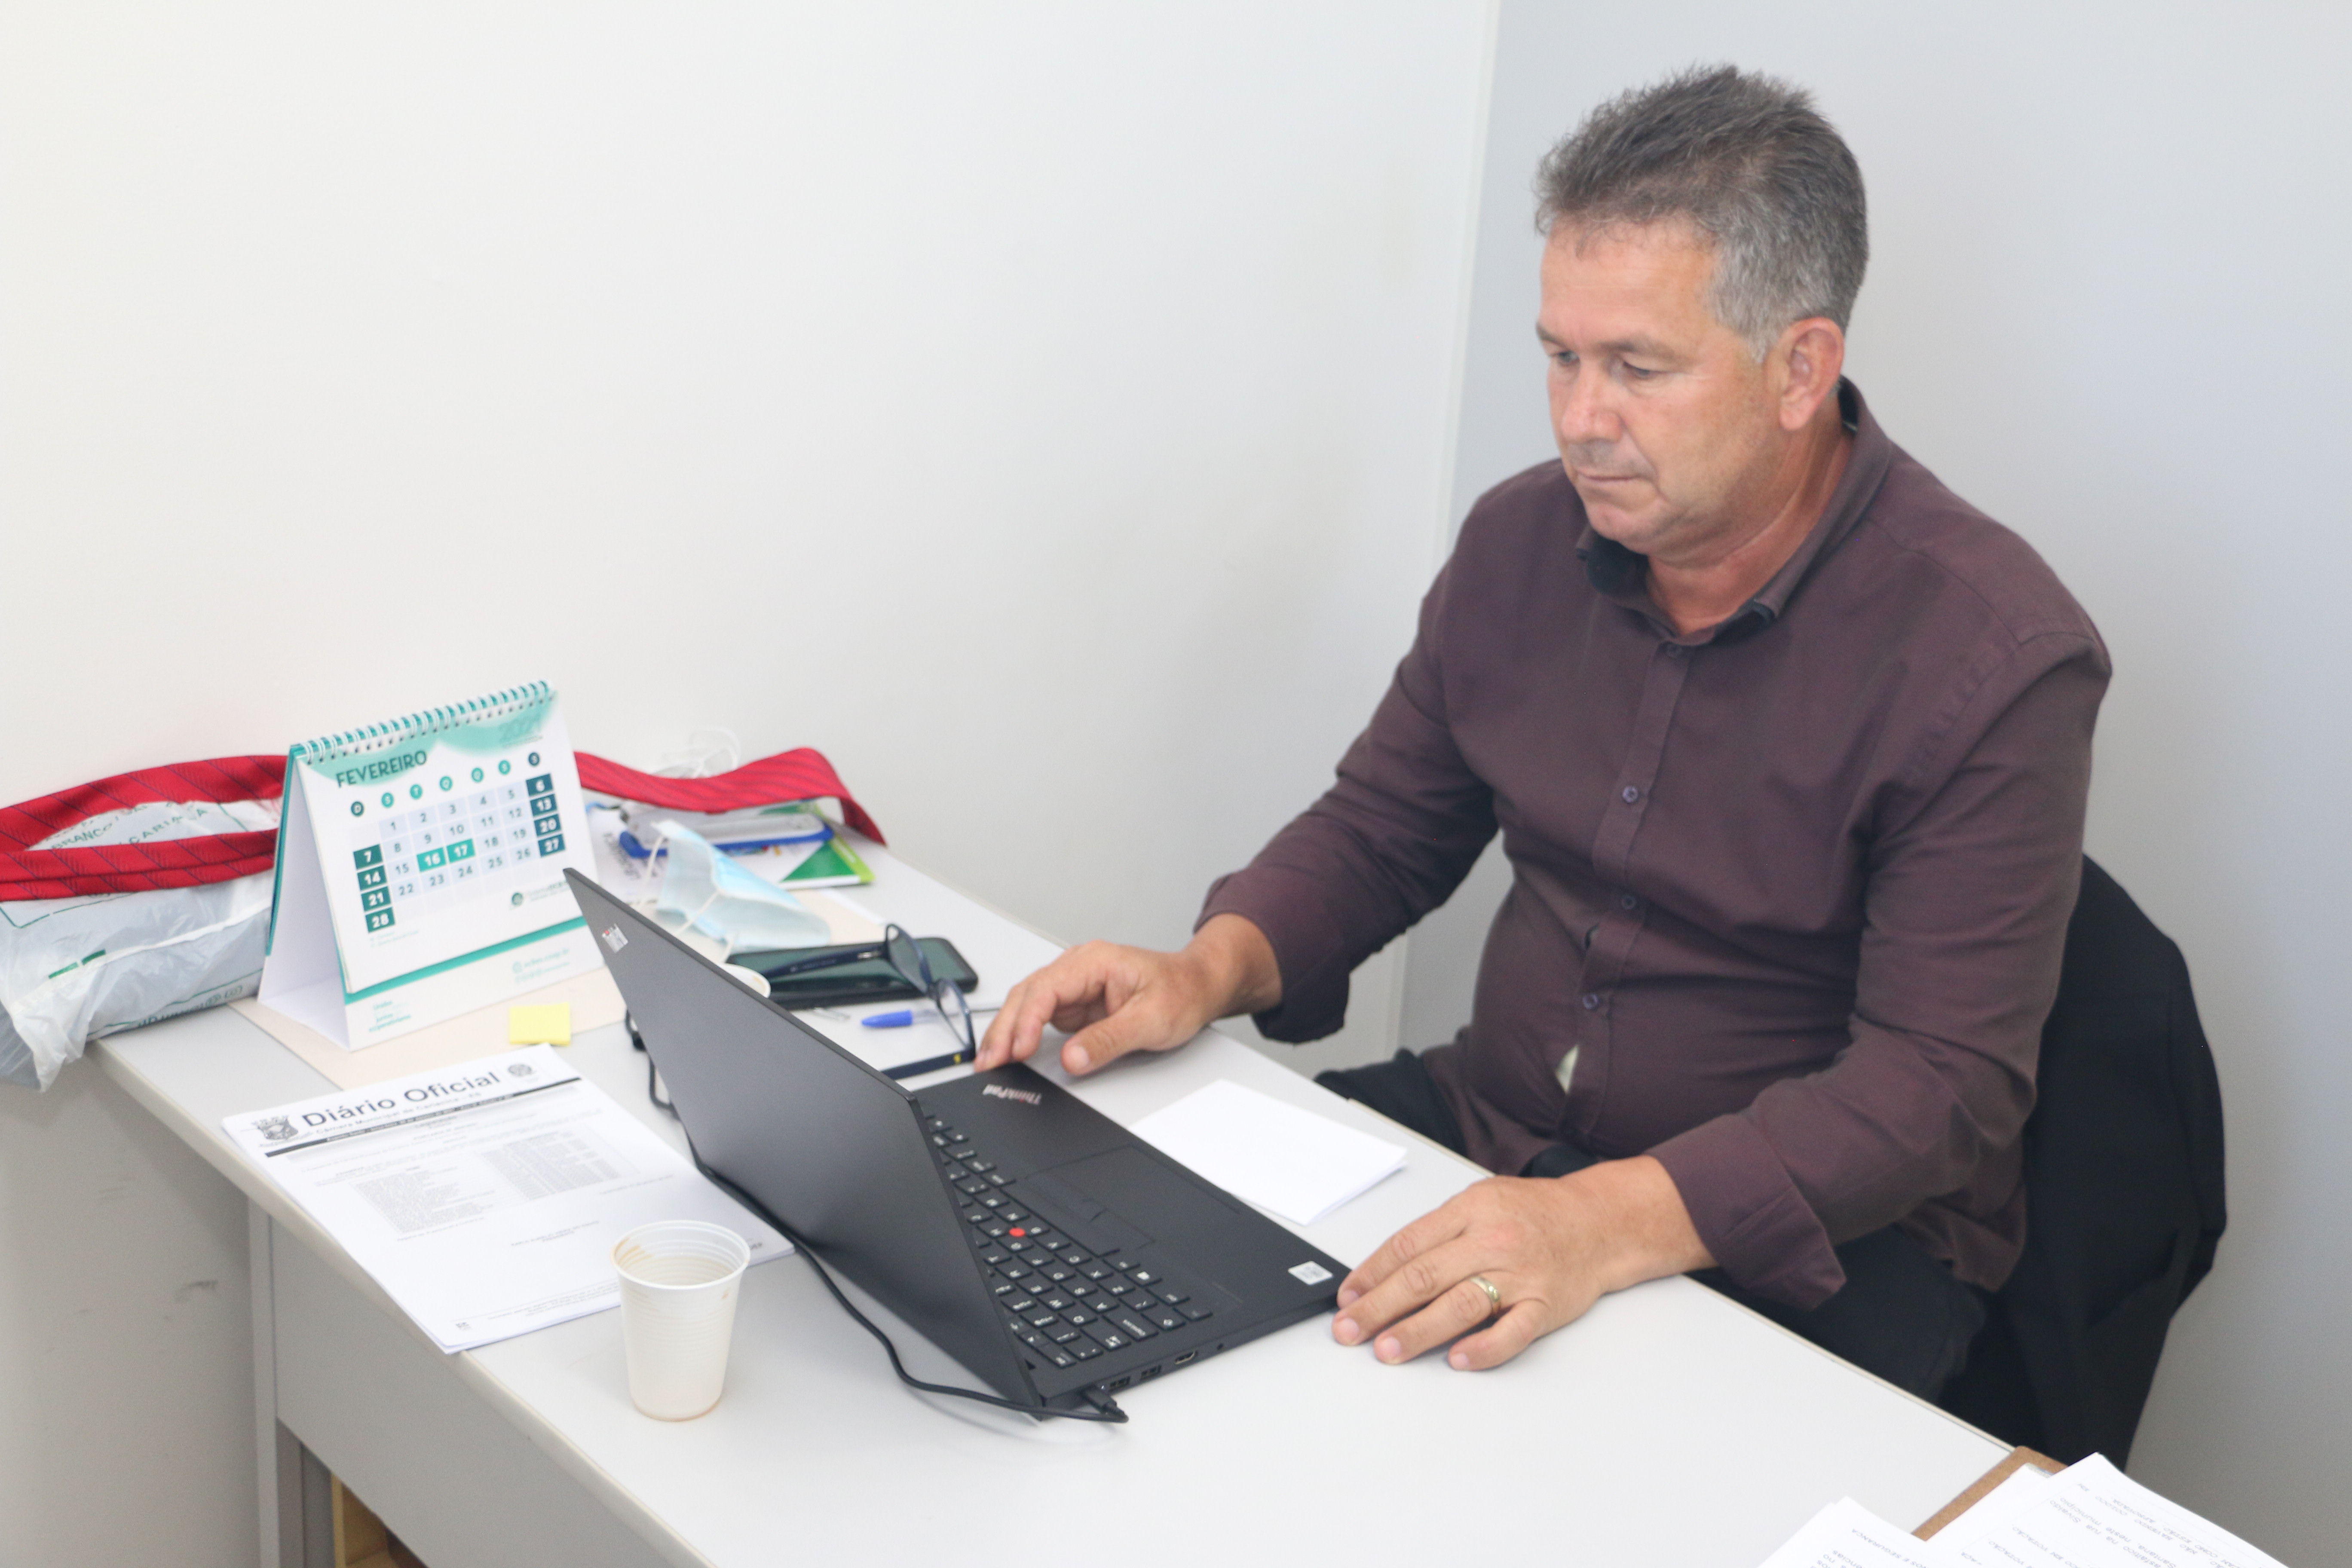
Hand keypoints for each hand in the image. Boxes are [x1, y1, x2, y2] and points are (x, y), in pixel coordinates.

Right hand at [975, 914, 1279, 1076]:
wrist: (1199, 986)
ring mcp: (1075, 986)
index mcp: (1094, 961)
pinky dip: (1022, 1035)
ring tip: (990, 1061)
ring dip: (1008, 1032)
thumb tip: (1072, 1059)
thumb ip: (1110, 1040)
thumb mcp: (1152, 1020)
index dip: (1026, 1020)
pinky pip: (1041, 1018)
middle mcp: (1079, 969)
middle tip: (988, 1062)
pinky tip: (1012, 1053)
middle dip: (1004, 1028)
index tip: (1016, 1049)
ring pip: (1028, 1005)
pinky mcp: (1077, 1004)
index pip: (1047, 988)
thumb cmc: (1182, 993)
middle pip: (1028, 994)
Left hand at [1331, 1156, 1712, 1369]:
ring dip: (1417, 1331)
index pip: (1408, 1245)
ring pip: (1460, 1304)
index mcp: (1470, 1210)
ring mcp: (1521, 1274)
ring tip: (1386, 1350)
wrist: (1601, 1222)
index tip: (1347, 1299)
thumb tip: (1384, 1271)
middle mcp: (1492, 1240)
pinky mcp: (1546, 1304)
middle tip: (1349, 1331)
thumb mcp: (1482, 1200)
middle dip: (1379, 1307)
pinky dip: (1484, 1348)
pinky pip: (1513, 1331)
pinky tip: (1456, 1359)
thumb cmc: (1534, 1213)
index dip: (1371, 1274)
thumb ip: (1438, 1232)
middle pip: (1424, 1276)